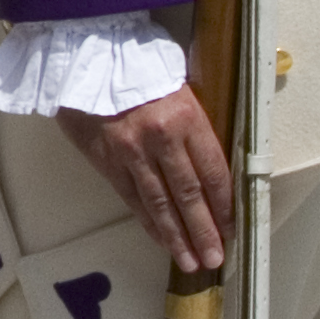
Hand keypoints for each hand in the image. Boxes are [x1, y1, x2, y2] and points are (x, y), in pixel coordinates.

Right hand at [64, 84, 230, 276]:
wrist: (87, 56)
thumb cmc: (139, 66)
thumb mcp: (177, 85)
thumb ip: (193, 125)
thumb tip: (210, 166)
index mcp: (186, 117)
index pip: (213, 170)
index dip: (224, 204)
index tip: (232, 227)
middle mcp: (161, 138)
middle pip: (188, 194)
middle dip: (204, 230)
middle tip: (215, 258)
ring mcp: (131, 152)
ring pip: (159, 203)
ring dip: (177, 236)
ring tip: (191, 261)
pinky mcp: (107, 161)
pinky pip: (132, 198)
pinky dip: (148, 222)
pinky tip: (161, 239)